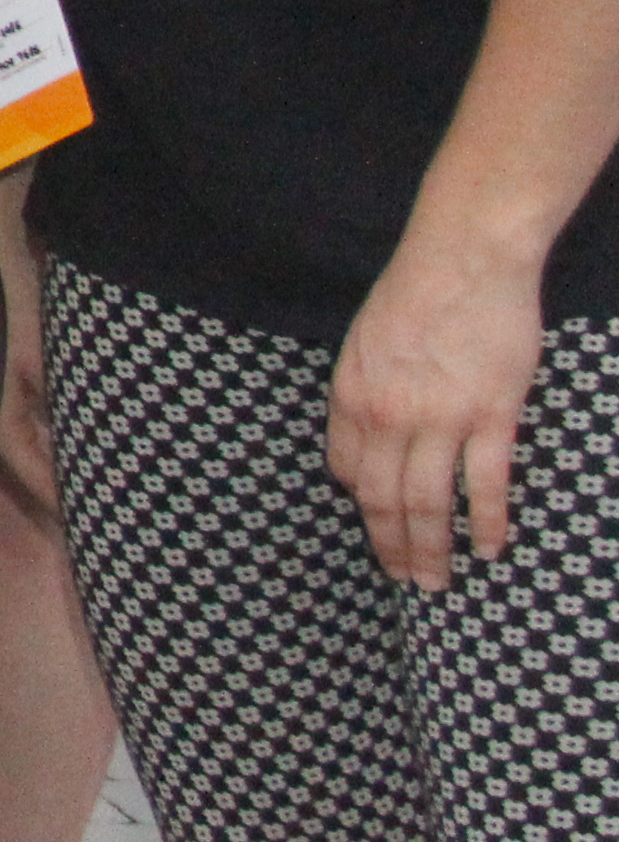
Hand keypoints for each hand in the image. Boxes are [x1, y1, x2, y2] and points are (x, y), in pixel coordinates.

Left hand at [326, 231, 545, 587]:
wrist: (462, 258)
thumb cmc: (412, 294)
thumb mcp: (362, 345)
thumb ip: (362, 395)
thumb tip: (363, 444)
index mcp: (351, 397)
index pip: (348, 473)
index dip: (362, 509)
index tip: (377, 530)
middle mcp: (389, 416)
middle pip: (385, 500)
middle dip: (393, 548)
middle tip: (408, 581)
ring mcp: (441, 419)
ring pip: (430, 503)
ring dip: (432, 550)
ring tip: (438, 583)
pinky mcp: (492, 414)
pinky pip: (487, 484)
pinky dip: (487, 523)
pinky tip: (490, 549)